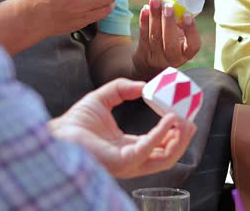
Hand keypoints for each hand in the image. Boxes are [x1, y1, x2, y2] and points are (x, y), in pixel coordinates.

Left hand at [48, 78, 195, 178]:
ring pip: (165, 158)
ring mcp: (128, 163)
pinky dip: (162, 134)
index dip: (175, 131)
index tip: (185, 114)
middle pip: (168, 155)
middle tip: (192, 119)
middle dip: (184, 139)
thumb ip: (123, 89)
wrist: (56, 131)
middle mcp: (132, 158)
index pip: (161, 144)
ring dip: (179, 139)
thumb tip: (143, 85)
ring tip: (186, 120)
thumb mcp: (104, 98)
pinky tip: (170, 119)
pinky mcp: (122, 161)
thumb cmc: (75, 121)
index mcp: (130, 147)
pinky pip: (149, 149)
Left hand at [133, 0, 201, 74]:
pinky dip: (144, 21)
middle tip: (168, 6)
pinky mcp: (144, 54)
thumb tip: (178, 0)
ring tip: (155, 1)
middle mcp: (174, 58)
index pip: (193, 45)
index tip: (187, 15)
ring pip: (155, 37)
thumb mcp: (181, 35)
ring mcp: (157, 58)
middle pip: (170, 43)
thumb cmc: (172, 40)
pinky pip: (143, 36)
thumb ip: (181, 22)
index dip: (191, 30)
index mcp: (187, 52)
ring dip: (154, 17)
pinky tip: (146, 9)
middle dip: (169, 23)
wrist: (152, 61)